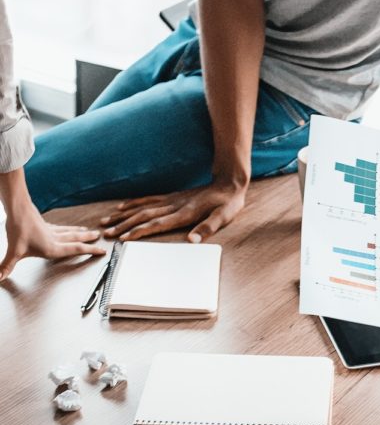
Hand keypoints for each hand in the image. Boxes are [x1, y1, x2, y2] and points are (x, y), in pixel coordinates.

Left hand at [0, 197, 104, 280]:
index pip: (76, 250)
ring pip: (70, 232)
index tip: (102, 251)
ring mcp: (51, 230)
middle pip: (76, 239)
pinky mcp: (45, 224)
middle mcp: (55, 239)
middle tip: (100, 238)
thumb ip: (7, 266)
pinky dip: (67, 228)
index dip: (90, 251)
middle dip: (89, 240)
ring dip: (80, 233)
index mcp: (52, 248)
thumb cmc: (18, 230)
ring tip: (88, 232)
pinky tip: (67, 228)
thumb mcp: (14, 252)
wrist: (18, 210)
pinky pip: (60, 227)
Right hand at [100, 181, 246, 242]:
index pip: (157, 224)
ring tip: (105, 221)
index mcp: (184, 213)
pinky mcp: (172, 196)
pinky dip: (133, 203)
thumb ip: (207, 228)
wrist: (229, 183)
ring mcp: (171, 200)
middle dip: (123, 225)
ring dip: (123, 215)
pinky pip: (148, 199)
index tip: (123, 238)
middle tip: (106, 233)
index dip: (139, 231)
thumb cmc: (227, 204)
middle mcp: (173, 205)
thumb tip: (192, 241)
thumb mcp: (223, 217)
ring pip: (141, 207)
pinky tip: (122, 206)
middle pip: (143, 216)